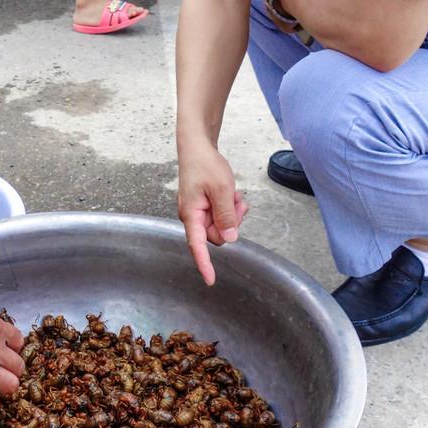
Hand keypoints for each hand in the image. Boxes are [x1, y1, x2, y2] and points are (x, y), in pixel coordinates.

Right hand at [176, 145, 249, 285]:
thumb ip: (226, 216)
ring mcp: (198, 212)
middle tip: (236, 202)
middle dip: (231, 222)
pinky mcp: (204, 207)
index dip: (204, 263)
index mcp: (191, 214)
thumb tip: (229, 239)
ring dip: (232, 213)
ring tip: (232, 194)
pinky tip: (230, 194)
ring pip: (221, 225)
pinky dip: (229, 207)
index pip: (197, 245)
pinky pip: (221, 216)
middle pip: (217, 235)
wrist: (196, 147)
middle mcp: (192, 217)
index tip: (210, 280)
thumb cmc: (205, 165)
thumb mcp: (221, 189)